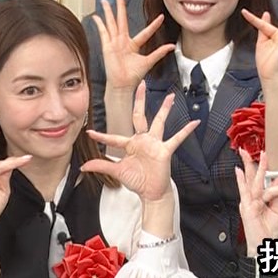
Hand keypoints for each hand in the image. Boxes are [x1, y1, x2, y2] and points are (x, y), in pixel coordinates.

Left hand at [83, 83, 198, 202]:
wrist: (151, 192)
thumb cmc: (137, 181)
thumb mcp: (117, 172)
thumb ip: (102, 166)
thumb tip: (84, 167)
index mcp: (130, 145)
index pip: (114, 138)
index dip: (102, 137)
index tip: (90, 132)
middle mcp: (142, 140)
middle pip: (140, 116)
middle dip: (140, 100)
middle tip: (141, 84)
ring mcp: (154, 144)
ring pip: (159, 122)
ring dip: (165, 109)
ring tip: (171, 96)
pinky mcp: (165, 150)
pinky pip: (176, 139)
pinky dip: (185, 131)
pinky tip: (194, 123)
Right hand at [90, 0, 173, 91]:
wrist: (123, 85)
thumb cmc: (133, 76)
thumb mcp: (149, 62)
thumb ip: (159, 53)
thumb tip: (172, 46)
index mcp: (133, 45)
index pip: (145, 32)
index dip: (153, 25)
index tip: (161, 17)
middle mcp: (122, 42)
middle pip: (121, 19)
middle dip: (120, 6)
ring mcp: (114, 43)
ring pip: (111, 23)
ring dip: (108, 11)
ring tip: (105, 0)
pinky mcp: (107, 46)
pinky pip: (103, 32)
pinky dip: (99, 24)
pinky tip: (96, 16)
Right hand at [234, 146, 277, 252]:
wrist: (264, 248)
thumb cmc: (267, 232)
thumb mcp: (276, 210)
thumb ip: (277, 195)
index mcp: (254, 200)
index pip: (255, 181)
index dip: (256, 169)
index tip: (258, 157)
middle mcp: (250, 200)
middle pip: (250, 178)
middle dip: (250, 163)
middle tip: (247, 150)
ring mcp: (248, 204)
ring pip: (255, 183)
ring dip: (257, 168)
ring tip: (262, 156)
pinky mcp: (249, 209)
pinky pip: (258, 195)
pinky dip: (248, 183)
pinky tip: (241, 173)